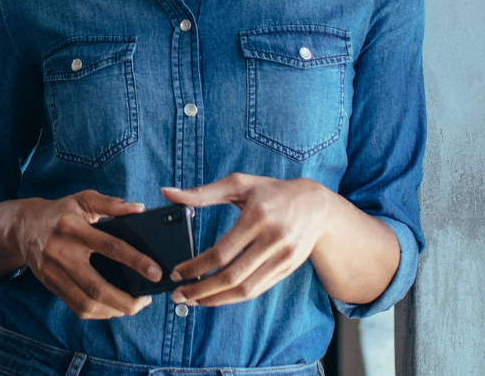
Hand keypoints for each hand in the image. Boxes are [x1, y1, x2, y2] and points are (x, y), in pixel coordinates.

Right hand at [12, 190, 161, 319]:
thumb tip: (138, 209)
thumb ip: (111, 204)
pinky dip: (98, 313)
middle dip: (125, 299)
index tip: (155, 271)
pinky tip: (113, 308)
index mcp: (72, 226)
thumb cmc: (60, 212)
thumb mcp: (83, 199)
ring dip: (113, 310)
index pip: (109, 246)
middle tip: (146, 299)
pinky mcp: (51, 285)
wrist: (24, 227)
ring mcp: (54, 272)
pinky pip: (76, 307)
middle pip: (96, 285)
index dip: (135, 260)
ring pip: (86, 302)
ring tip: (133, 306)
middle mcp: (61, 251)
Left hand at [161, 174, 332, 306]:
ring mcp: (283, 258)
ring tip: (194, 301)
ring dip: (217, 299)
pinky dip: (235, 297)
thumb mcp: (239, 184)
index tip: (177, 273)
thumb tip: (167, 193)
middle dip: (202, 289)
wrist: (317, 206)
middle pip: (232, 276)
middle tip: (179, 294)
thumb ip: (201, 192)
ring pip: (246, 289)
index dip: (196, 266)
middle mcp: (273, 240)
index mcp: (257, 217)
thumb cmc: (272, 192)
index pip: (222, 252)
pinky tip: (217, 297)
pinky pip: (258, 290)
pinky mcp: (288, 270)